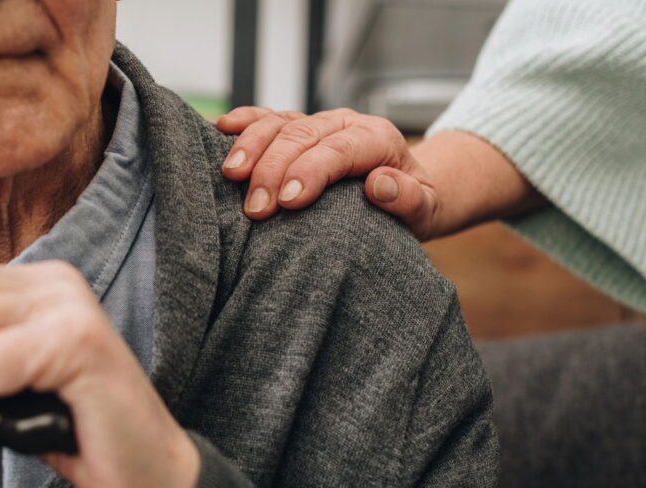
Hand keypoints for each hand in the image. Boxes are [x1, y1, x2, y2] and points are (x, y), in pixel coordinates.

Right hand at [218, 107, 440, 239]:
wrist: (407, 189)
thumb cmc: (411, 204)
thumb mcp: (425, 210)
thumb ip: (408, 199)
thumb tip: (379, 184)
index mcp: (378, 139)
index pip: (340, 149)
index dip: (311, 170)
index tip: (289, 201)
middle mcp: (344, 124)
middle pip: (302, 135)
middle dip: (273, 169)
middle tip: (256, 209)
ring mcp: (317, 124)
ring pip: (279, 122)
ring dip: (251, 147)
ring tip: (231, 176)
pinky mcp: (296, 129)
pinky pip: (267, 118)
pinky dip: (244, 122)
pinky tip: (221, 129)